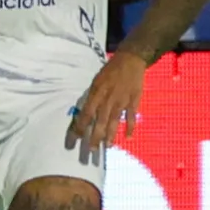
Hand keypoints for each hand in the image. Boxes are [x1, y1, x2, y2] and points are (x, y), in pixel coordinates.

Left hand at [66, 49, 147, 163]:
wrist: (131, 60)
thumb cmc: (111, 70)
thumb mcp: (97, 80)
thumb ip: (93, 96)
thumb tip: (86, 112)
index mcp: (97, 92)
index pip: (86, 113)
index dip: (80, 126)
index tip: (76, 138)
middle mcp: (108, 98)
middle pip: (100, 121)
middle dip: (95, 136)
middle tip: (91, 150)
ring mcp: (122, 101)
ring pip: (114, 121)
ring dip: (110, 135)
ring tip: (107, 147)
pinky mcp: (133, 101)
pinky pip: (131, 116)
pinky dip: (130, 127)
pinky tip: (128, 137)